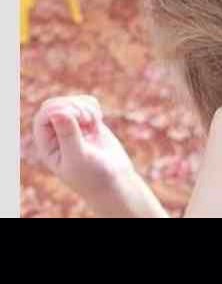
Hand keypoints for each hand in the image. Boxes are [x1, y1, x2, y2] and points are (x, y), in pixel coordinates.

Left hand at [29, 95, 166, 217]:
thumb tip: (58, 113)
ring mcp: (71, 127)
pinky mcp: (86, 123)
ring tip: (94, 122)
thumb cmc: (93, 176)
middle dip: (73, 106)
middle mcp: (56, 135)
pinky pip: (85, 102)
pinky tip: (98, 121)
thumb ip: (68, 135)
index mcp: (47, 145)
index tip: (77, 117)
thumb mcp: (79, 158)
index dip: (60, 109)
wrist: (114, 182)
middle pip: (56, 104)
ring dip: (85, 107)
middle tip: (88, 119)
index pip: (44, 115)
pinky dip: (93, 107)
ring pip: (72, 101)